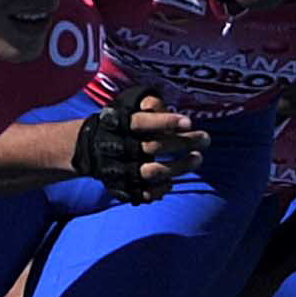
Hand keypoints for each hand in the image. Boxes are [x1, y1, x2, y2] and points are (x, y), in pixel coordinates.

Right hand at [72, 80, 203, 198]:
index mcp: (119, 125)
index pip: (142, 123)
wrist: (90, 149)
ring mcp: (121, 170)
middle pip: (154, 147)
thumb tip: (165, 108)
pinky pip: (145, 192)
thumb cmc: (120, 122)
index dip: (166, 122)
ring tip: (198, 159)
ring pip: (153, 172)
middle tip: (205, 139)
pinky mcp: (123, 187)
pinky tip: (173, 181)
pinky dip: (162, 188)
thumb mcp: (128, 105)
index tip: (189, 122)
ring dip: (180, 167)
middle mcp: (120, 148)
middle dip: (183, 143)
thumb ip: (148, 104)